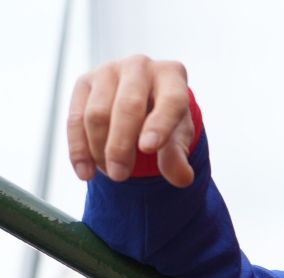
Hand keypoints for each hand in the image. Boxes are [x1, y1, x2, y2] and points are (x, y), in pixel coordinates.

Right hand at [67, 55, 194, 186]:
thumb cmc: (167, 120)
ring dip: (100, 149)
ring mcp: (108, 71)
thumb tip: (182, 178)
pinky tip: (85, 173)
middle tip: (121, 176)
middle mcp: (140, 67)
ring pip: (97, 114)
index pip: (171, 100)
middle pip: (127, 107)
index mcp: (171, 76)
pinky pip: (75, 119)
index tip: (148, 149)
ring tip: (113, 174)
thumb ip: (178, 156)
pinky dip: (79, 149)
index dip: (160, 124)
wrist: (144, 103)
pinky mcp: (84, 82)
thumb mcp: (179, 138)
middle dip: (121, 145)